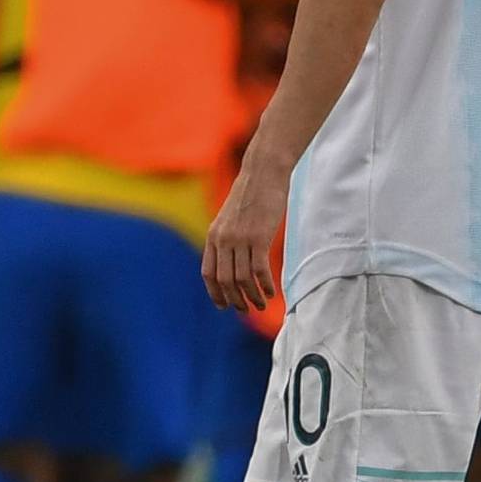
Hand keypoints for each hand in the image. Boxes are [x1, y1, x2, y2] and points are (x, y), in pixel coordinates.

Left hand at [203, 157, 287, 310]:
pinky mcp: (259, 237)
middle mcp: (223, 240)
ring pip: (242, 279)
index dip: (215, 293)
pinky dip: (265, 286)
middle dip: (236, 300)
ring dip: (252, 296)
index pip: (208, 273)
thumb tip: (231, 259)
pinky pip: (259, 271)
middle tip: (247, 309)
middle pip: (225, 281)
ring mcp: (240, 239)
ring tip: (262, 303)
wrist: (263, 172)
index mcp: (213, 236)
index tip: (225, 306)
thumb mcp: (230, 217)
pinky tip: (272, 292)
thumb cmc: (251, 194)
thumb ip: (227, 237)